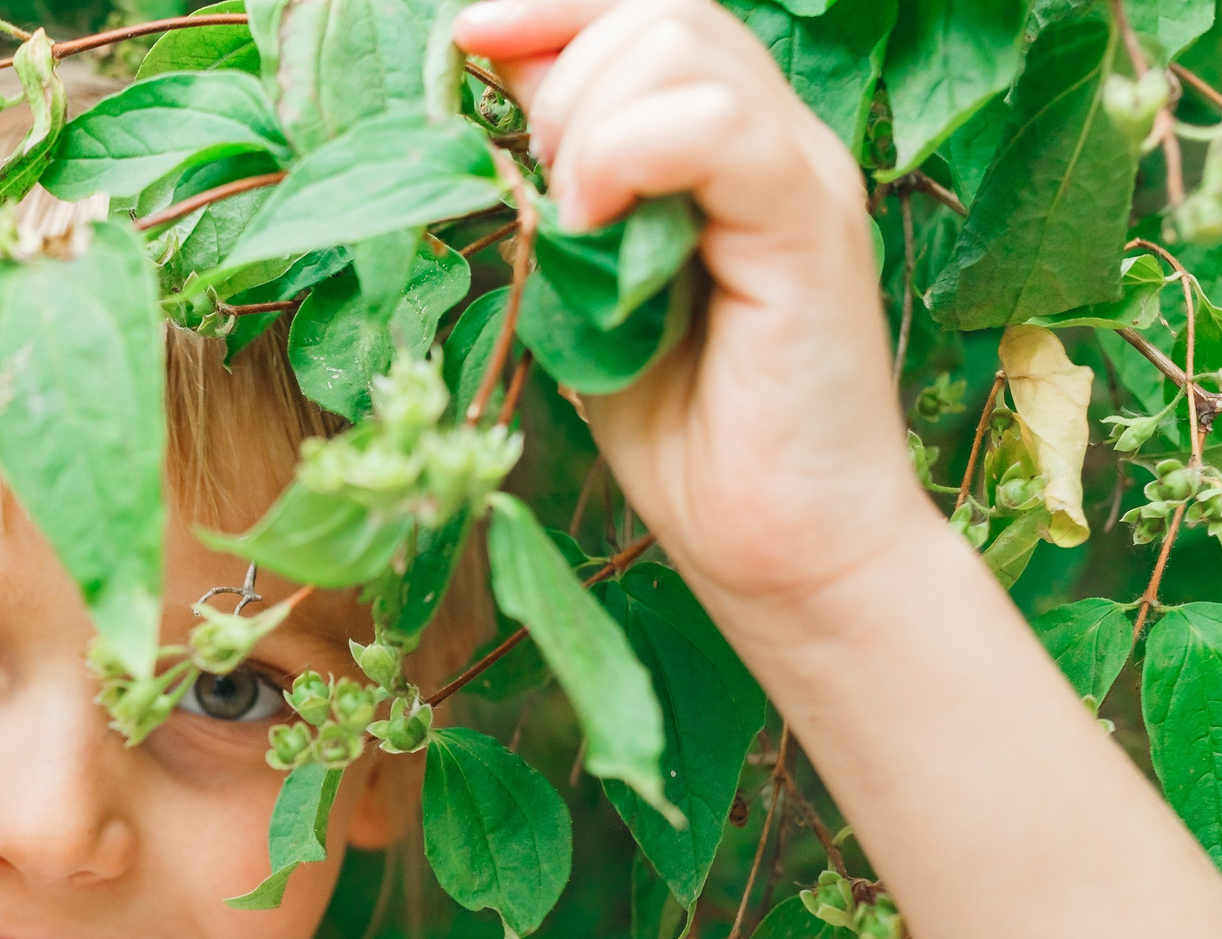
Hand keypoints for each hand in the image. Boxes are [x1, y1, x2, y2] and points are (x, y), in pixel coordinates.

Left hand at [455, 0, 944, 624]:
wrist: (780, 547)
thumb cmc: (687, 436)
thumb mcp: (589, 287)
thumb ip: (563, 184)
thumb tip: (499, 81)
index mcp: (729, 149)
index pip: (650, 14)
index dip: (553, 7)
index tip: (466, 37)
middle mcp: (776, 143)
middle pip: (662, 13)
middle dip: (563, 77)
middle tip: (544, 198)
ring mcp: (803, 179)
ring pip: (686, 44)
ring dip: (588, 119)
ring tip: (573, 223)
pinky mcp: (809, 232)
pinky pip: (719, 127)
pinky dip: (629, 153)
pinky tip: (593, 225)